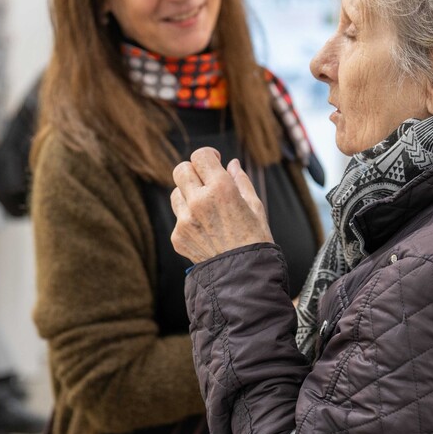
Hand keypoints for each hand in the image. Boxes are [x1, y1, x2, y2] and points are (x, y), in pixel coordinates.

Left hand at [171, 147, 272, 263]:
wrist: (244, 278)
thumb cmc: (256, 240)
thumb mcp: (255, 206)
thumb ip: (240, 180)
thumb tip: (231, 163)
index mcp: (221, 188)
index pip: (200, 156)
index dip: (207, 155)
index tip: (213, 161)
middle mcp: (199, 201)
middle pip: (181, 169)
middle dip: (193, 171)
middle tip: (205, 181)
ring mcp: (185, 220)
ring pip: (176, 193)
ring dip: (188, 195)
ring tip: (207, 210)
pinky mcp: (178, 237)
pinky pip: (178, 218)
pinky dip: (189, 220)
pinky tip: (206, 231)